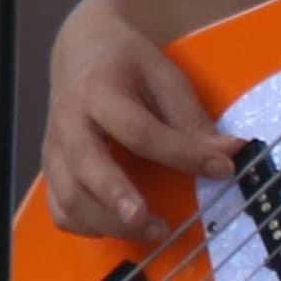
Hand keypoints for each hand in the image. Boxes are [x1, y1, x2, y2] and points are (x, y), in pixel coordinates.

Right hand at [42, 0, 234, 245]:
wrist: (80, 51)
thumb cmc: (126, 63)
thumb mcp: (164, 76)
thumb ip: (191, 118)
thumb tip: (229, 153)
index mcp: (96, 92)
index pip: (138, 131)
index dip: (182, 154)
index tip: (222, 169)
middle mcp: (67, 123)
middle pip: (88, 167)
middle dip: (120, 199)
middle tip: (159, 225)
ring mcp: (54, 150)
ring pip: (68, 197)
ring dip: (109, 222)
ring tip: (153, 229)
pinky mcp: (51, 169)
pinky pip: (59, 209)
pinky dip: (86, 226)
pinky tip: (119, 226)